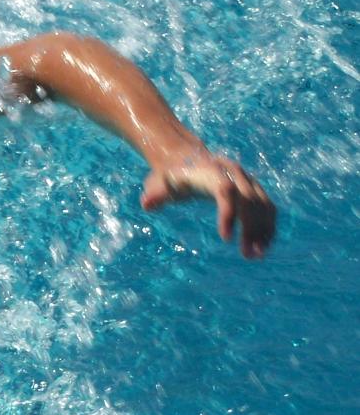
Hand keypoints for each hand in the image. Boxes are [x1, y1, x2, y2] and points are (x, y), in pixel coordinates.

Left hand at [140, 151, 275, 258]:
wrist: (186, 158)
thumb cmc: (171, 176)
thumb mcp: (158, 183)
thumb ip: (155, 193)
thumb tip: (146, 204)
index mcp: (211, 171)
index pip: (225, 191)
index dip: (228, 213)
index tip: (225, 239)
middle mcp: (234, 173)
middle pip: (249, 200)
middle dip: (251, 228)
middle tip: (247, 254)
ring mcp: (246, 180)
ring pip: (263, 204)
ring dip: (264, 230)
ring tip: (256, 255)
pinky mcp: (253, 188)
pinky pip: (267, 207)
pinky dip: (268, 226)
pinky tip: (263, 246)